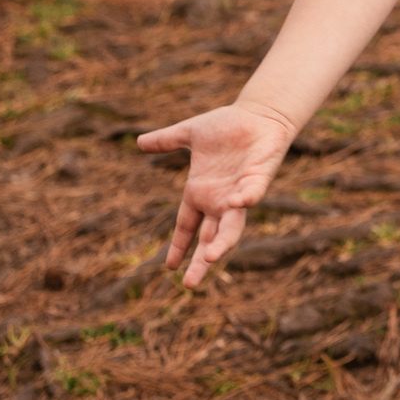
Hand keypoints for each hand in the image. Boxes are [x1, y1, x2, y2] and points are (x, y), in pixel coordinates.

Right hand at [136, 102, 300, 287]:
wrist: (260, 114)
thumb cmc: (227, 126)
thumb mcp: (190, 134)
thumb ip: (167, 141)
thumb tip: (139, 143)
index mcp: (201, 193)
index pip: (187, 226)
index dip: (179, 246)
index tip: (170, 268)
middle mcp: (220, 199)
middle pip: (209, 238)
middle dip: (201, 261)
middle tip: (190, 285)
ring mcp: (240, 192)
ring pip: (232, 226)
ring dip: (223, 242)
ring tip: (211, 258)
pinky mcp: (258, 178)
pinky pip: (253, 193)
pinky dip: (246, 199)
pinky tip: (237, 203)